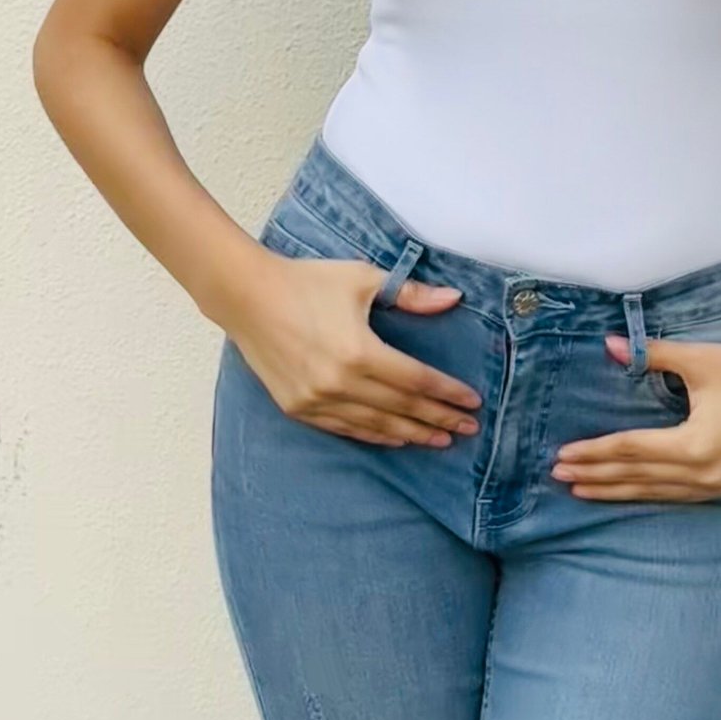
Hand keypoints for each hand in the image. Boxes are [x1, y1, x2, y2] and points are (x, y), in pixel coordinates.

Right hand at [227, 246, 483, 449]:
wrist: (248, 296)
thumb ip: (411, 294)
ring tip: (439, 440)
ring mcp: (316, 400)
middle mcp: (339, 383)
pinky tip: (394, 439)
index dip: (447, 393)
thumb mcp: (363, 279)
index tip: (472, 402)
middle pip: (401, 407)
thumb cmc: (308, 281)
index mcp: (359, 351)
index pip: (416, 381)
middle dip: (438, 418)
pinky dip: (374, 435)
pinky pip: (345, 429)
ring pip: (374, 425)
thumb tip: (454, 299)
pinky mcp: (297, 408)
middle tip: (468, 429)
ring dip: (410, 433)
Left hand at [551, 330, 720, 501]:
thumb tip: (610, 345)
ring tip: (582, 490)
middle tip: (558, 477)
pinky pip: (676, 494)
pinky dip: (647, 492)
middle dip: (596, 477)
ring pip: (655, 492)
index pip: (631, 450)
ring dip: (617, 490)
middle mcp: (704, 475)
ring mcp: (718, 486)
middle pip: (638, 477)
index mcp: (695, 446)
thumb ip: (652, 355)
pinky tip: (627, 492)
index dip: (594, 452)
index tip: (562, 456)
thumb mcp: (696, 360)